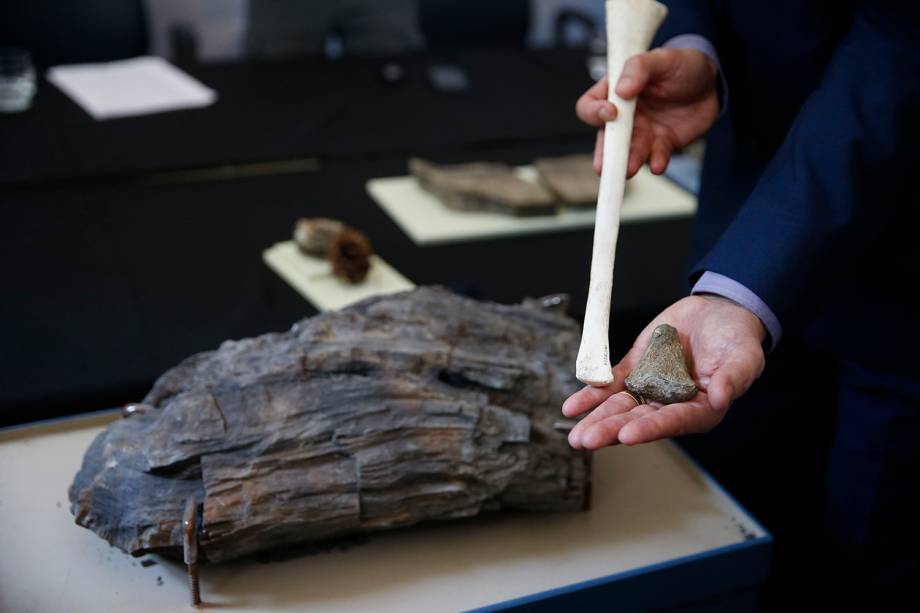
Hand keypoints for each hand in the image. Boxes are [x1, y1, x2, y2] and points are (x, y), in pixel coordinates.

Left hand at [563, 295, 765, 448]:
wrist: (718, 313)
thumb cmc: (738, 340)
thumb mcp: (744, 356)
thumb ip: (734, 377)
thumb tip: (721, 397)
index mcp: (699, 410)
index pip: (673, 421)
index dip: (651, 428)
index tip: (628, 435)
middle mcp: (670, 404)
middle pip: (638, 420)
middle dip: (611, 431)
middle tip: (586, 441)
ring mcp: (649, 388)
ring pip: (619, 407)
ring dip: (596, 420)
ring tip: (575, 436)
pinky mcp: (635, 369)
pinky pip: (610, 384)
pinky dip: (591, 395)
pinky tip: (571, 408)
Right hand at [576, 48, 719, 176]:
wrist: (711, 82)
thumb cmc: (681, 65)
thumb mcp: (662, 58)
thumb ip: (639, 68)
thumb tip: (621, 90)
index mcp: (615, 92)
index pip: (590, 106)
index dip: (594, 112)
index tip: (611, 112)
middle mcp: (624, 116)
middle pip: (605, 139)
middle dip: (605, 153)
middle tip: (603, 166)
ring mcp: (642, 132)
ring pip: (629, 153)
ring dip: (628, 162)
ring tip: (629, 170)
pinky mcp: (662, 144)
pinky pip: (656, 157)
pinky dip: (656, 162)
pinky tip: (659, 165)